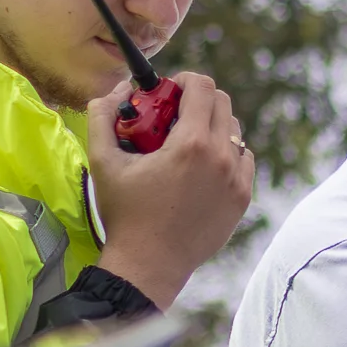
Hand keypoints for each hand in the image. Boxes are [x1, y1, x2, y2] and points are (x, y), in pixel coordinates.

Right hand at [82, 71, 257, 302]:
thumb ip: (103, 116)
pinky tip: (203, 167)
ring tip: (187, 144)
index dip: (182, 81)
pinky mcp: (242, 198)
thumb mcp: (103, 162)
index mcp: (191, 143)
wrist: (148, 265)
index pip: (201, 86)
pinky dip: (226, 154)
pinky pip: (244, 159)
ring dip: (213, 126)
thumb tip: (117, 89)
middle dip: (197, 101)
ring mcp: (236, 179)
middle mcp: (222, 156)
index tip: (168, 93)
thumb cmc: (124, 214)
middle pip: (222, 102)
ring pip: (235, 130)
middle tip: (173, 117)